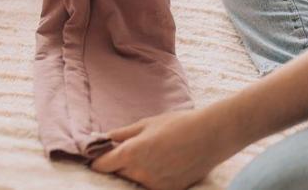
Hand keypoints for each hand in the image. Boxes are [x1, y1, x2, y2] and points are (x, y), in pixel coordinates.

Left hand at [91, 109, 239, 189]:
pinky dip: (150, 177)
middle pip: (118, 173)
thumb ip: (122, 134)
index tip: (97, 157)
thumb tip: (105, 138)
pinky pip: (151, 185)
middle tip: (125, 152)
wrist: (210, 136)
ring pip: (134, 180)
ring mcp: (155, 184)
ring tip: (149, 155)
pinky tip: (161, 163)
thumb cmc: (177, 124)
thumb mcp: (146, 124)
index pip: (102, 165)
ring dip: (134, 171)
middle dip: (117, 165)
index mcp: (131, 153)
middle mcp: (140, 172)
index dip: (97, 161)